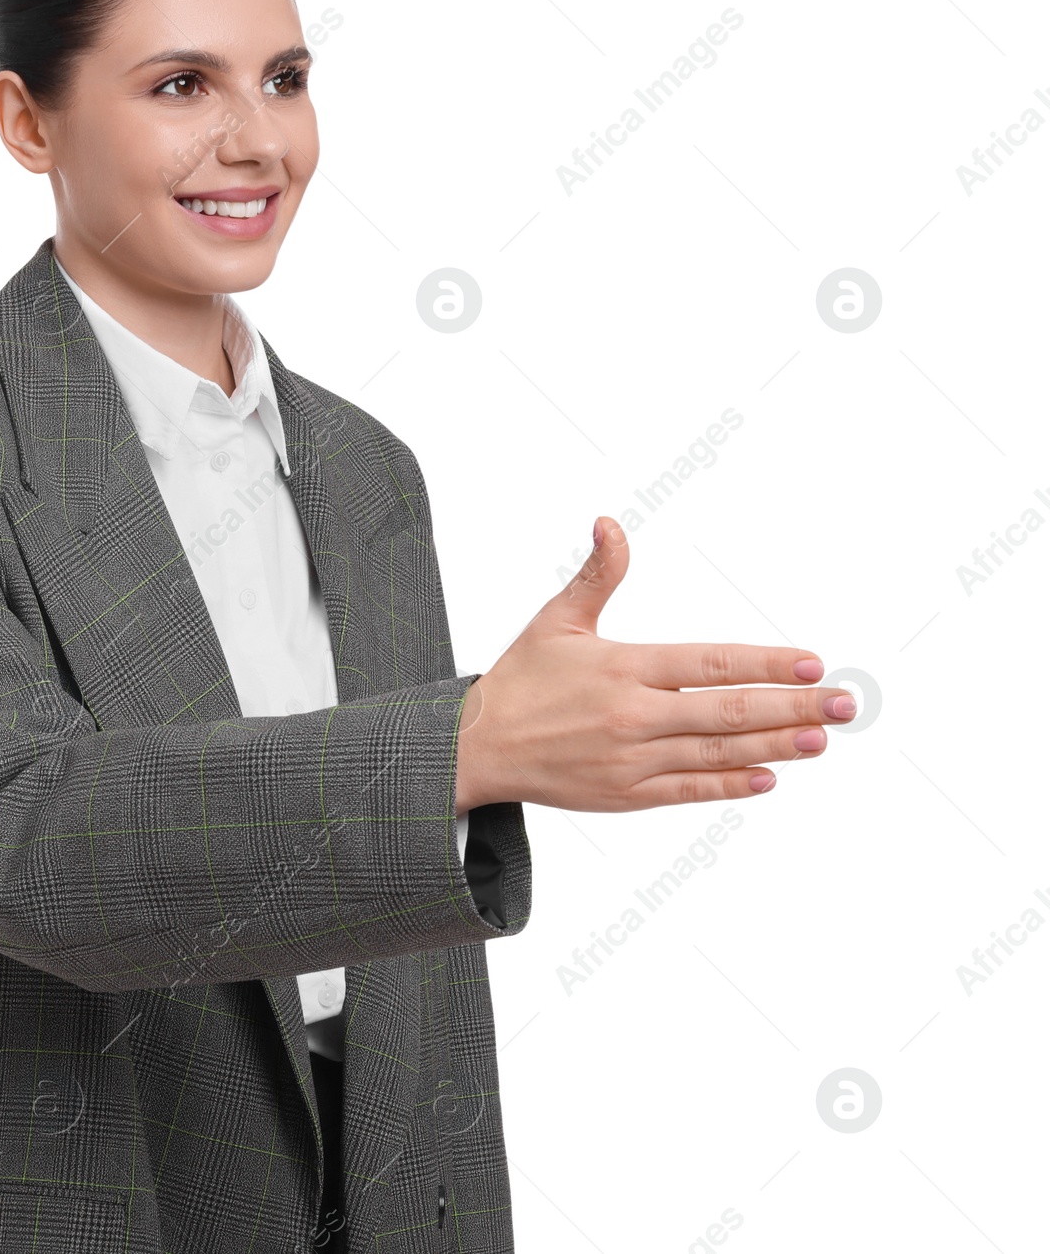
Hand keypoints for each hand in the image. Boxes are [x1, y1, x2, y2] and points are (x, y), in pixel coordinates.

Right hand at [454, 517, 854, 813]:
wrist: (475, 748)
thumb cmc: (520, 680)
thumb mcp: (555, 620)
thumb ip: (596, 574)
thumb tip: (610, 523)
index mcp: (621, 666)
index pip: (709, 663)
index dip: (763, 663)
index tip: (811, 662)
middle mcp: (631, 715)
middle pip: (727, 712)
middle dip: (792, 706)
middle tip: (843, 702)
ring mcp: (631, 760)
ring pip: (717, 752)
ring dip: (776, 746)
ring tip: (820, 737)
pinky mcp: (625, 795)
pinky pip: (689, 790)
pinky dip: (730, 784)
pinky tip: (770, 777)